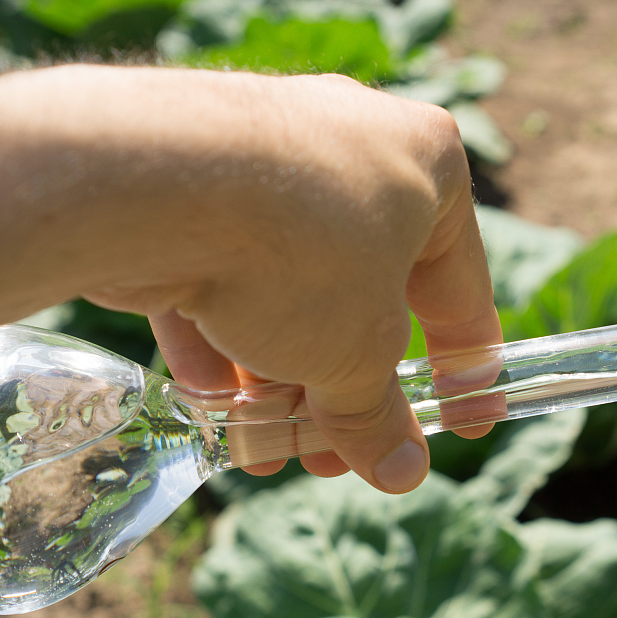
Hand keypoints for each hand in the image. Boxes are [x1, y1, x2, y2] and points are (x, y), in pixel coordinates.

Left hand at [62, 68, 501, 492]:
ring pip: (288, 283)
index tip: (465, 417)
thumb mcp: (357, 354)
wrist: (151, 182)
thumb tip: (403, 472)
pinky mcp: (190, 176)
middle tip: (340, 456)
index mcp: (426, 163)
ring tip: (268, 447)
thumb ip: (380, 416)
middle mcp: (350, 145)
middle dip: (348, 385)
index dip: (464, 364)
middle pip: (364, 291)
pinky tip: (215, 407)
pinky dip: (221, 335)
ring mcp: (266, 152)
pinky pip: (221, 266)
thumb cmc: (299, 253)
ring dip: (281, 373)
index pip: (460, 286)